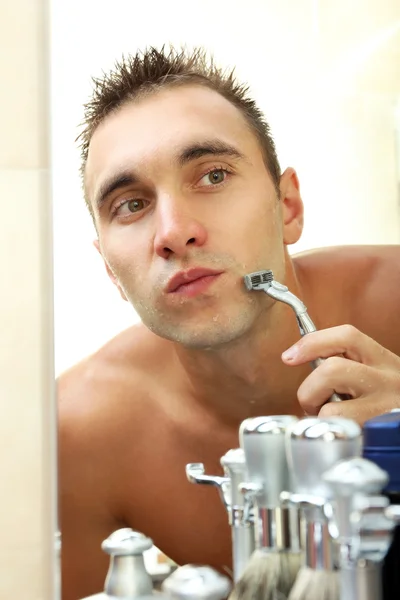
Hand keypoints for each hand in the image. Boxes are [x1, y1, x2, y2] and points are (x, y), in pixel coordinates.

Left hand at [281, 324, 399, 423]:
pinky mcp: (376, 434)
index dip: (312, 342)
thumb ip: (347, 367)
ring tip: (332, 419)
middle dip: (309, 389)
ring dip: (320, 415)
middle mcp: (387, 380)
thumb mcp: (376, 377)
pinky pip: (338, 432)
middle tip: (313, 403)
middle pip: (332, 369)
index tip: (289, 356)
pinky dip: (330, 432)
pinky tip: (342, 432)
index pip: (346, 336)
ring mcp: (383, 408)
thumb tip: (303, 364)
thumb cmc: (389, 403)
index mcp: (383, 360)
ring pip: (331, 407)